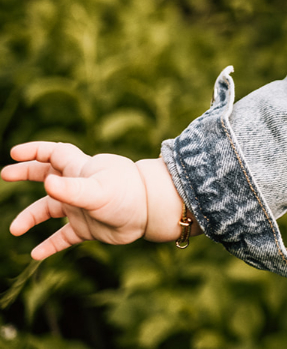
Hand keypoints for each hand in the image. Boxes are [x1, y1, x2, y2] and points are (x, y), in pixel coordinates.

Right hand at [3, 142, 184, 257]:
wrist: (152, 213)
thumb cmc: (128, 194)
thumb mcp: (98, 191)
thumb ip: (72, 188)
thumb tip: (47, 182)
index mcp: (81, 169)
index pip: (54, 154)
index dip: (35, 151)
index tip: (14, 153)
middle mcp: (79, 186)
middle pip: (47, 175)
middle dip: (27, 173)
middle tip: (5, 176)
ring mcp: (82, 207)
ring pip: (50, 210)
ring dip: (30, 218)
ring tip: (14, 229)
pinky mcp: (88, 228)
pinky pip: (63, 237)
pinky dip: (49, 245)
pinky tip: (36, 255)